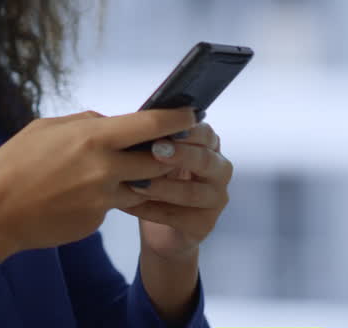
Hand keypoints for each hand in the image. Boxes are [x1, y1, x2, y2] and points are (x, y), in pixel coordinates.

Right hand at [0, 106, 197, 262]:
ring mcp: (103, 198)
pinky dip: (109, 197)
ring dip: (139, 178)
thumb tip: (108, 121)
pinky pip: (114, 204)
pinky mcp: (98, 220)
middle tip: (172, 146)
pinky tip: (85, 193)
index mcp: (93, 137)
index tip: (191, 114)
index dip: (177, 118)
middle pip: (158, 159)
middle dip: (167, 153)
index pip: (151, 124)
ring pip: (140, 186)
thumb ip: (83, 122)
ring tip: (123, 169)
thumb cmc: (14, 164)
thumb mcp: (45, 128)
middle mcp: (105, 168)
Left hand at [120, 119, 230, 262]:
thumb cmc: (156, 178)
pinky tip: (128, 204)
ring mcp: (216, 198)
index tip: (167, 129)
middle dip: (180, 155)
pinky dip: (151, 210)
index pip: (205, 133)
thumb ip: (152, 139)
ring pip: (193, 192)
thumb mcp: (154, 154)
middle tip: (156, 150)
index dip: (189, 131)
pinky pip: (179, 217)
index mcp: (208, 146)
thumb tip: (133, 121)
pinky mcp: (205, 224)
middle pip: (205, 160)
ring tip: (136, 183)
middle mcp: (219, 170)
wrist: (161, 227)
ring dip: (163, 187)